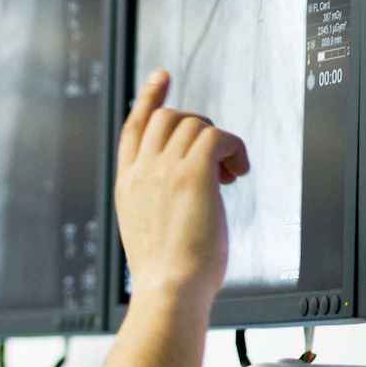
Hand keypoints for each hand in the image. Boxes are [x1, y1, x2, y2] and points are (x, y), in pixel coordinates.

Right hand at [114, 68, 249, 300]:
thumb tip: (196, 189)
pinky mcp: (192, 174)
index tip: (162, 76)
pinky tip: (237, 175)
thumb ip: (161, 201)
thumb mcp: (152, 230)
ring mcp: (163, 169)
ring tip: (228, 175)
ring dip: (218, 143)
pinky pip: (218, 136)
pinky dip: (234, 150)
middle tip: (218, 158)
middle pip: (167, 117)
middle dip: (197, 125)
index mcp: (128, 184)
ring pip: (195, 123)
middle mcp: (142, 171)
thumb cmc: (169, 276)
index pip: (134, 126)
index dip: (150, 97)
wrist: (169, 290)